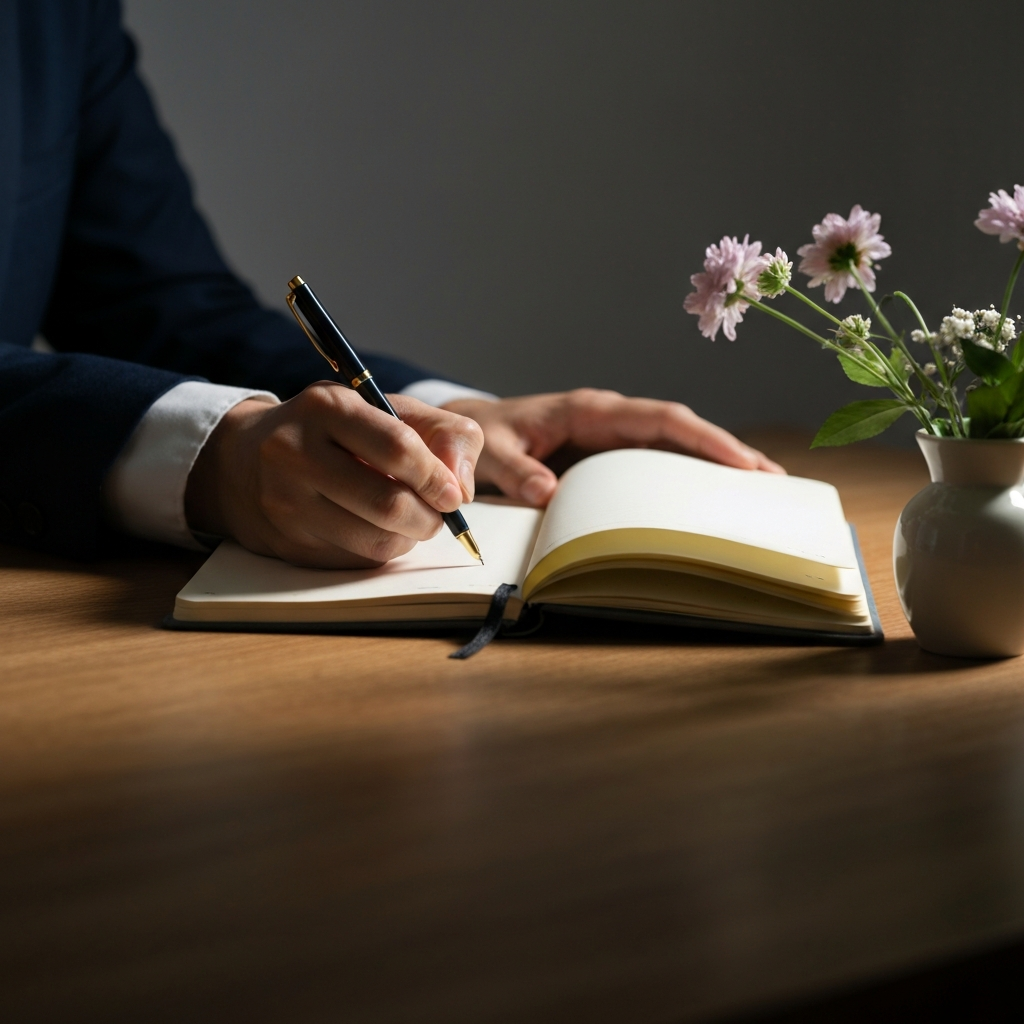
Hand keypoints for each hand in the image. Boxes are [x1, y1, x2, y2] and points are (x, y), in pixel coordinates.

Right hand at [185, 383, 482, 567]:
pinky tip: (373, 528)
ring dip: (408, 537)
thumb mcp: (385, 409)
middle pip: (388, 504)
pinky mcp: (286, 544)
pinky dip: (381, 550)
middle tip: (438, 514)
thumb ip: (442, 433)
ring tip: (408, 519)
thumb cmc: (332, 431)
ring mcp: (286, 503)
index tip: (454, 494)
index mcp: (326, 408)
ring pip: (375, 541)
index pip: (397, 448)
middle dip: (429, 517)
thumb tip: (463, 487)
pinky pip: (356, 561)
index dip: (437, 477)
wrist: (244, 460)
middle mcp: (295, 453)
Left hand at [442, 388, 784, 505]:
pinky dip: (689, 477)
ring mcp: (614, 437)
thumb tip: (546, 492)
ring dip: (718, 465)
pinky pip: (658, 463)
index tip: (742, 461)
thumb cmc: (483, 436)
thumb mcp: (490, 451)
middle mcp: (611, 418)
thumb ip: (513, 469)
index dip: (704, 438)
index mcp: (590, 409)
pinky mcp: (611, 455)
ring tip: (763, 492)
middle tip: (775, 481)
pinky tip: (713, 500)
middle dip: (729, 451)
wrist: (470, 429)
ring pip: (677, 446)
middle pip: (683, 430)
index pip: (660, 418)